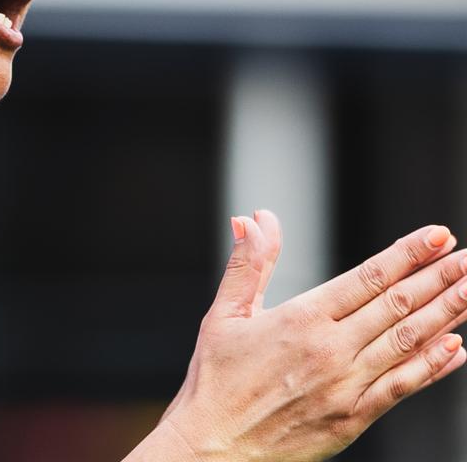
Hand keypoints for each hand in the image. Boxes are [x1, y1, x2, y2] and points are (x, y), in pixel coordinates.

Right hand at [160, 211, 466, 461]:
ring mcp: (346, 386)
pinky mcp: (354, 418)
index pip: (367, 278)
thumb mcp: (223, 314)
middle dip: (439, 277)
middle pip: (397, 306)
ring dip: (447, 313)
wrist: (215, 449)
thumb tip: (252, 220)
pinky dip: (434, 365)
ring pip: (408, 342)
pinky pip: (404, 386)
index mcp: (300, 319)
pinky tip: (456, 347)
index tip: (436, 236)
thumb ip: (248, 263)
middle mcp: (329, 350)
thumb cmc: (216, 382)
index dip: (407, 254)